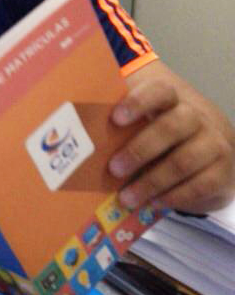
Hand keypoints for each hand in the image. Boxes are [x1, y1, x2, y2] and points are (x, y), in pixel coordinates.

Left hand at [108, 61, 234, 213]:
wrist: (214, 148)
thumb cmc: (162, 132)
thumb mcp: (145, 120)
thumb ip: (120, 120)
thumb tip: (75, 130)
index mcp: (171, 98)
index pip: (159, 91)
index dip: (138, 103)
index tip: (115, 118)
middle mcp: (196, 116)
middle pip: (170, 127)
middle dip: (140, 150)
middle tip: (113, 169)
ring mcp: (214, 142)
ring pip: (183, 161)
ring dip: (152, 181)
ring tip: (127, 197)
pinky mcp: (224, 171)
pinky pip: (200, 185)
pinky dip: (174, 196)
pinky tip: (154, 203)